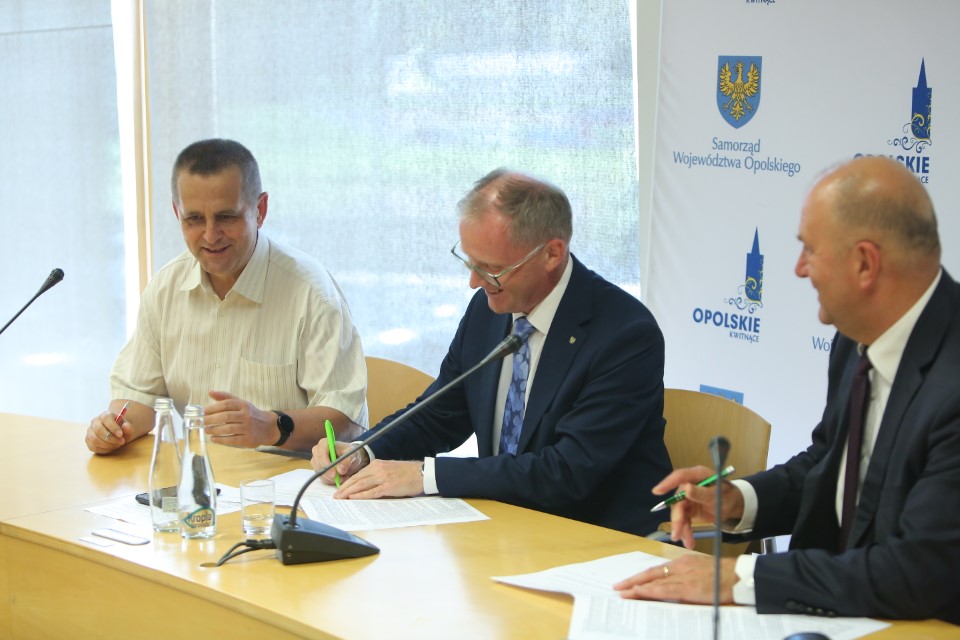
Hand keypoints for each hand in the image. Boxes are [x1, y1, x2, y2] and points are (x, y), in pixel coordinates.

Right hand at [85, 411, 132, 453]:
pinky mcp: (88, 441)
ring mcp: (90, 431)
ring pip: (94, 440)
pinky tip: (111, 447)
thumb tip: (125, 426)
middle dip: (111, 438)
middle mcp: (95, 422)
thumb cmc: (122, 429)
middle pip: (98, 430)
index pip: (106, 418)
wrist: (116, 433)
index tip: (121, 434)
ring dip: (107, 445)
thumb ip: (128, 427)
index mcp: (105, 415)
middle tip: (122, 442)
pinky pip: (94, 447)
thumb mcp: (128, 428)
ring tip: (117, 445)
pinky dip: (104, 449)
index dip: (113, 427)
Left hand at [203, 390, 273, 447]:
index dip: (213, 408)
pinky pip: (232, 440)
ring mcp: (248, 428)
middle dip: (211, 420)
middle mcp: (247, 415)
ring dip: (214, 430)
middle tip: (201, 422)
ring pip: (228, 429)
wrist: (269, 427)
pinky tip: (213, 439)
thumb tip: (210, 392)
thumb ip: (225, 398)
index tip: (203, 412)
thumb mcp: (241, 403)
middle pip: (226, 417)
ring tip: (206, 430)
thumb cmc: (251, 414)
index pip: (226, 404)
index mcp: (244, 405)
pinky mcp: (248, 439)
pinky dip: (221, 440)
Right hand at [310, 439, 367, 484]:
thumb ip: (347, 461)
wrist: (350, 458)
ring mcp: (316, 461)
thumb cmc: (350, 453)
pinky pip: (322, 479)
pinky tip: (340, 478)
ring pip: (321, 474)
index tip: (335, 474)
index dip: (327, 465)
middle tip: (343, 478)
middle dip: (330, 474)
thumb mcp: (353, 455)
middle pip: (319, 465)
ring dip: (333, 478)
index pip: (321, 454)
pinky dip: (332, 481)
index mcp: (324, 443)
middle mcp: (317, 451)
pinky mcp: (318, 470)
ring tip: (345, 477)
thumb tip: (340, 470)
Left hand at [333, 459, 423, 498]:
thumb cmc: (407, 473)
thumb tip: (364, 485)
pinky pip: (371, 492)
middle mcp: (378, 469)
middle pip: (356, 479)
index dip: (346, 482)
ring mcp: (383, 478)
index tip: (339, 489)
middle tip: (335, 496)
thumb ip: (377, 475)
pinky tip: (353, 498)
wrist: (422, 473)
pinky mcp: (389, 486)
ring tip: (340, 498)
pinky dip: (361, 495)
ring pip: (361, 485)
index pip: (357, 474)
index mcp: (377, 464)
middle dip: (344, 488)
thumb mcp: (389, 470)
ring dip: (348, 492)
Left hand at [613, 555, 737, 603]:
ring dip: (636, 587)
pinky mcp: (689, 588)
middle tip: (617, 587)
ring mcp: (683, 577)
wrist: (738, 576)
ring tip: (622, 592)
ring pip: (654, 582)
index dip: (641, 577)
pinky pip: (664, 589)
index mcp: (682, 563)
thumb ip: (686, 576)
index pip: (657, 570)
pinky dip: (650, 590)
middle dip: (632, 581)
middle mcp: (679, 567)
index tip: (629, 582)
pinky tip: (639, 591)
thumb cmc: (723, 576)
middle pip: (650, 574)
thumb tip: (673, 586)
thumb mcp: (701, 571)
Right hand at [653, 465, 744, 548]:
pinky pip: (684, 520)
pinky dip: (686, 531)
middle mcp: (689, 485)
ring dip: (682, 528)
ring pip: (679, 514)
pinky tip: (689, 542)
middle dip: (677, 519)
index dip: (667, 483)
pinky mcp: (688, 509)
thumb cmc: (727, 496)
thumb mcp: (717, 495)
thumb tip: (687, 489)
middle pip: (677, 501)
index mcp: (697, 475)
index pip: (679, 477)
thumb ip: (702, 493)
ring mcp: (687, 498)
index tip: (656, 491)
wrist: (733, 506)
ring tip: (688, 542)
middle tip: (676, 533)